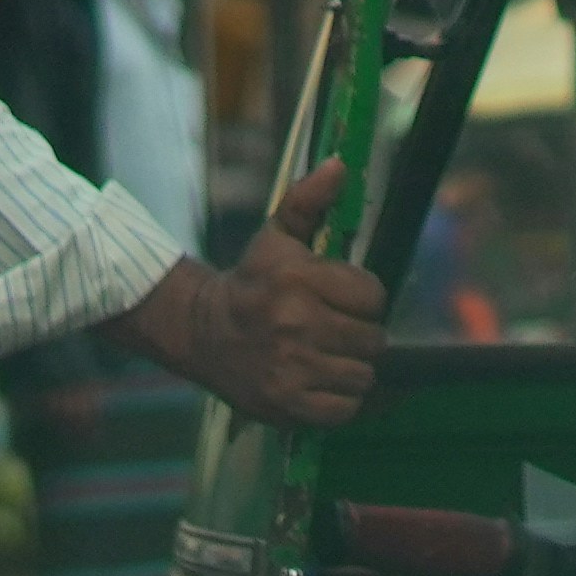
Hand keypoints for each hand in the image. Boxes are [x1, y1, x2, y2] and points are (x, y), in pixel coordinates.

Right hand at [125, 161, 386, 427]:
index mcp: (298, 279)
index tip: (343, 298)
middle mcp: (296, 324)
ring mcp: (291, 368)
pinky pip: (344, 409)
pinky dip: (340, 400)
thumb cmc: (250, 281)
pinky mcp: (286, 404)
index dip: (364, 297)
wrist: (202, 332)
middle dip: (361, 334)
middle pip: (373, 339)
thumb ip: (309, 200)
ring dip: (353, 368)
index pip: (374, 295)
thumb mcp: (276, 236)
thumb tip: (340, 165)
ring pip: (363, 375)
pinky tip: (321, 382)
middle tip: (336, 329)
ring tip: (328, 355)